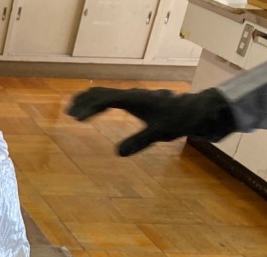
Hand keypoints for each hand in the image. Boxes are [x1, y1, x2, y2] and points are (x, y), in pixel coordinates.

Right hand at [66, 87, 236, 156]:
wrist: (198, 111)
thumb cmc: (180, 120)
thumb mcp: (160, 133)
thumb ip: (139, 141)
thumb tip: (118, 153)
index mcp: (135, 99)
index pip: (105, 100)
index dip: (88, 108)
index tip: (74, 118)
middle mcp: (133, 95)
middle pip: (102, 93)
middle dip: (84, 102)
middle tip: (68, 111)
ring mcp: (135, 97)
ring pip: (107, 93)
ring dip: (90, 100)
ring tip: (75, 110)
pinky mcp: (138, 101)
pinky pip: (114, 98)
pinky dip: (100, 103)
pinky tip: (96, 111)